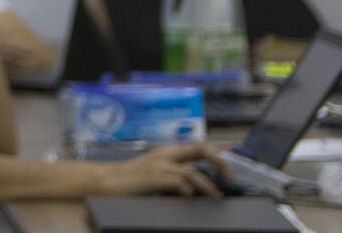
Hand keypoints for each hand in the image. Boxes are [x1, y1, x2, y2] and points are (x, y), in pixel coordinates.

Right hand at [99, 144, 227, 197]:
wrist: (107, 181)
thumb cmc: (132, 179)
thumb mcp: (155, 170)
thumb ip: (174, 172)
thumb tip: (196, 183)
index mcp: (168, 152)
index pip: (198, 146)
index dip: (218, 149)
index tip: (235, 152)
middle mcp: (166, 155)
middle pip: (200, 149)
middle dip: (219, 162)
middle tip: (229, 177)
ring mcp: (159, 166)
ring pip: (192, 171)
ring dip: (207, 185)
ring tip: (214, 196)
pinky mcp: (153, 178)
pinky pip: (178, 183)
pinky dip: (187, 190)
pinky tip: (189, 196)